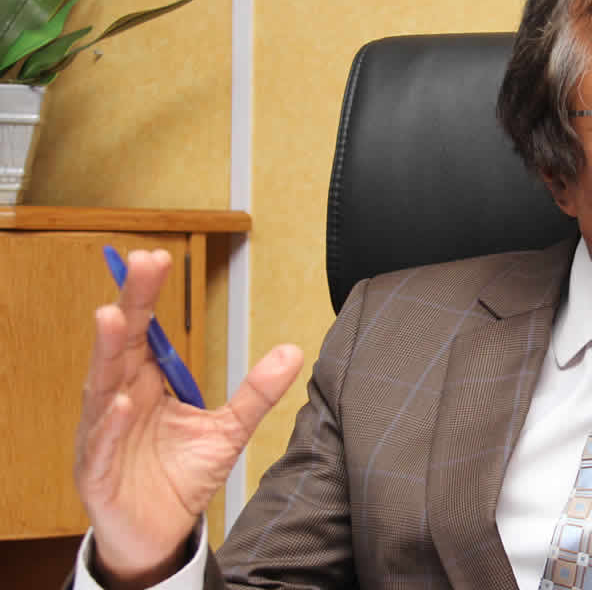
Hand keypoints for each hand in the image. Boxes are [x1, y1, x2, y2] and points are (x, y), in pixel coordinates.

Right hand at [74, 250, 303, 588]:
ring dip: (107, 353)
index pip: (143, 330)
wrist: (159, 533)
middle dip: (127, 305)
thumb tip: (294, 351)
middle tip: (140, 264)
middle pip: (119, 345)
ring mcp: (102, 435)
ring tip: (114, 318)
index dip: (146, 295)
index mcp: (144, 383)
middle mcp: (118, 401)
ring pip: (101, 388)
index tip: (157, 257)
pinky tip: (125, 404)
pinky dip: (110, 424)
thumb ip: (257, 391)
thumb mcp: (228, 430)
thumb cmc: (180, 476)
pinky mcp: (97, 473)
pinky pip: (100, 445)